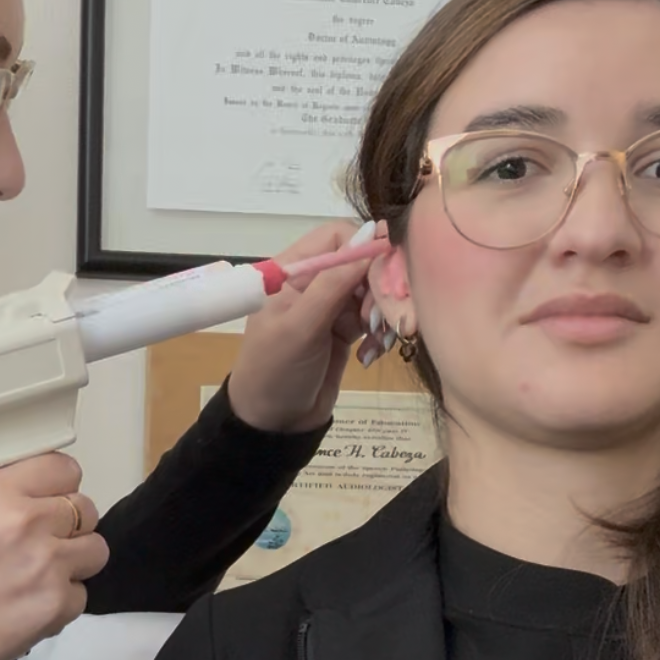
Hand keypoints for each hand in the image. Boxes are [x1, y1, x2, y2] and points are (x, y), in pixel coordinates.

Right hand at [0, 452, 108, 659]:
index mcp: (0, 492)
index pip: (63, 468)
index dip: (56, 479)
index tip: (44, 492)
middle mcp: (33, 525)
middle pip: (85, 507)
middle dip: (67, 517)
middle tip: (43, 532)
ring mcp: (51, 568)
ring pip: (96, 549)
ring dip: (76, 555)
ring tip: (47, 567)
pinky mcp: (58, 607)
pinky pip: (82, 593)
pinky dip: (62, 598)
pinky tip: (34, 600)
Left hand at [227, 222, 391, 434]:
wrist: (274, 424)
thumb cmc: (276, 372)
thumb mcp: (302, 327)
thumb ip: (334, 283)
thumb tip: (372, 237)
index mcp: (293, 271)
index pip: (339, 236)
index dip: (366, 249)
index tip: (386, 274)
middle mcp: (314, 283)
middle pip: (362, 262)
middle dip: (379, 286)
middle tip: (381, 317)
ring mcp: (331, 307)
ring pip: (373, 290)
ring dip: (382, 313)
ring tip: (377, 341)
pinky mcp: (345, 330)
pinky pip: (374, 317)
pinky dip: (380, 333)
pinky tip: (371, 354)